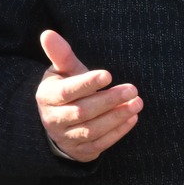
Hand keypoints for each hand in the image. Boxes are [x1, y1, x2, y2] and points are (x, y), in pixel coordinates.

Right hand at [35, 29, 140, 160]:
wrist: (59, 123)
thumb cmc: (66, 89)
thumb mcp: (62, 71)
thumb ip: (60, 54)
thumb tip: (48, 33)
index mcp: (47, 97)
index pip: (66, 92)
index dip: (86, 84)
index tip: (108, 75)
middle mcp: (54, 119)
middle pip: (82, 112)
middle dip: (108, 100)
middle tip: (132, 89)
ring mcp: (67, 138)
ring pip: (92, 130)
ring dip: (116, 117)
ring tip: (137, 103)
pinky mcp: (81, 151)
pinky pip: (100, 144)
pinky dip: (118, 132)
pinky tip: (132, 117)